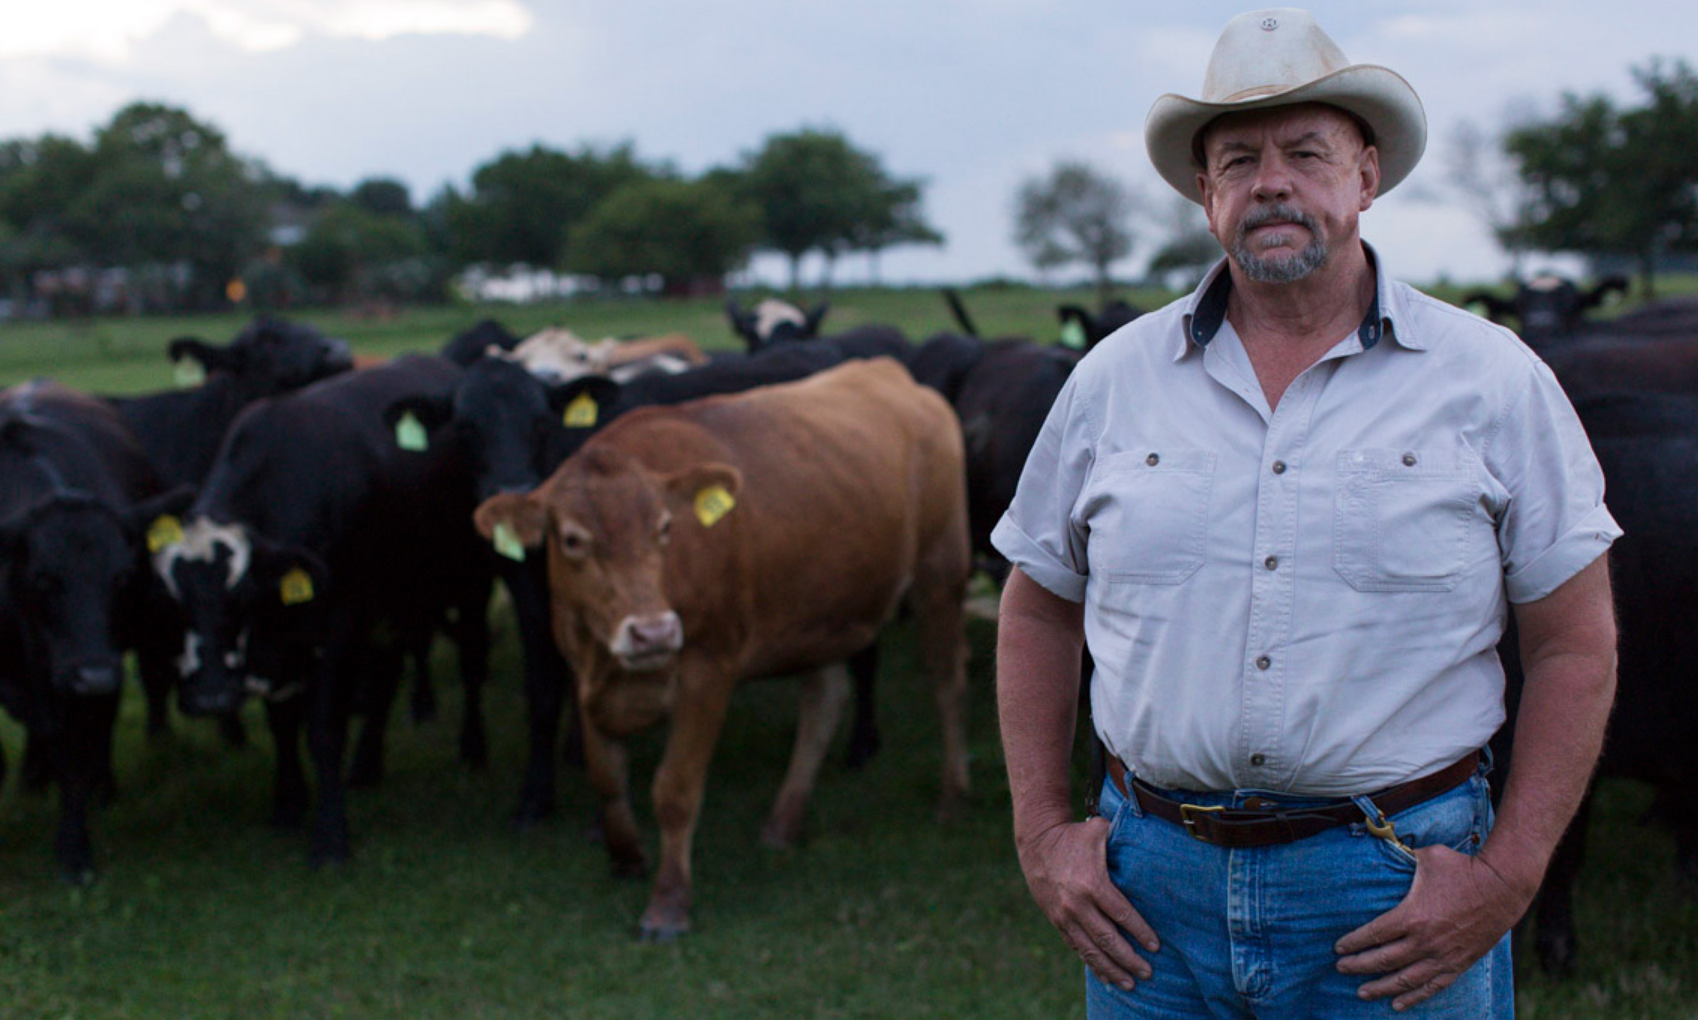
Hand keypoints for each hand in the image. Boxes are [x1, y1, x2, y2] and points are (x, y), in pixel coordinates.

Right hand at [1016, 817, 1159, 991]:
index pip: (1122, 915)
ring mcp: (1065, 915)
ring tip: (1131, 984)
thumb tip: (1152, 841)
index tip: (1156, 947)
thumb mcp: (1100, 832)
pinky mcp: (1057, 920)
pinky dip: (1092, 963)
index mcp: (1092, 883)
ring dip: (1112, 969)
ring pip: (1091, 950)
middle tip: (1148, 972)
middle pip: (1108, 939)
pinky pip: (1076, 947)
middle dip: (1130, 959)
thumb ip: (1124, 840)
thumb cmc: (1076, 835)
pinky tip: (1106, 976)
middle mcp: (1077, 904)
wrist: (1037, 841)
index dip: (1141, 932)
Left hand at [1335, 843, 1532, 1009]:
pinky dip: (1414, 998)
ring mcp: (1442, 956)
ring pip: (1405, 979)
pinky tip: (1397, 1005)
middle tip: (1340, 969)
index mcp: (1412, 916)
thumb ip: (1402, 857)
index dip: (1353, 943)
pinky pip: (1432, 987)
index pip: (1374, 935)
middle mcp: (1424, 941)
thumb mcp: (1428, 857)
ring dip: (1381, 987)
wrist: (1503, 887)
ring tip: (1362, 993)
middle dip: (1358, 966)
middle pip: (1383, 960)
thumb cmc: (1463, 868)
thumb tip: (1381, 844)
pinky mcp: (1458, 964)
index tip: (1338, 948)